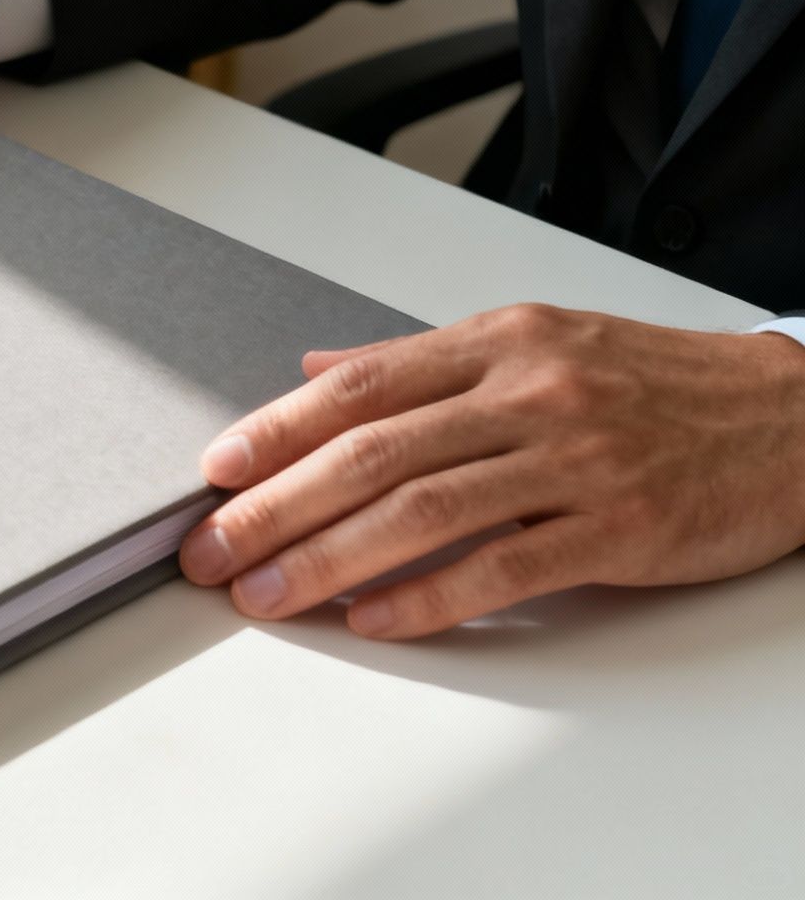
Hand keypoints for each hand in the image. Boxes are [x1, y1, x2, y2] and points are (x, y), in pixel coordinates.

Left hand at [178, 303, 804, 638]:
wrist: (794, 418)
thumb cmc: (655, 384)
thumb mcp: (532, 342)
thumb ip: (418, 362)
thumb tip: (316, 367)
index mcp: (496, 342)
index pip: (358, 385)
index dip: (275, 429)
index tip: (214, 471)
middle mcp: (527, 392)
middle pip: (372, 452)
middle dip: (276, 506)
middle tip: (213, 550)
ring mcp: (573, 459)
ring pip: (424, 510)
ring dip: (329, 558)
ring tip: (268, 594)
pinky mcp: (618, 526)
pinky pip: (504, 567)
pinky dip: (429, 596)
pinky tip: (374, 619)